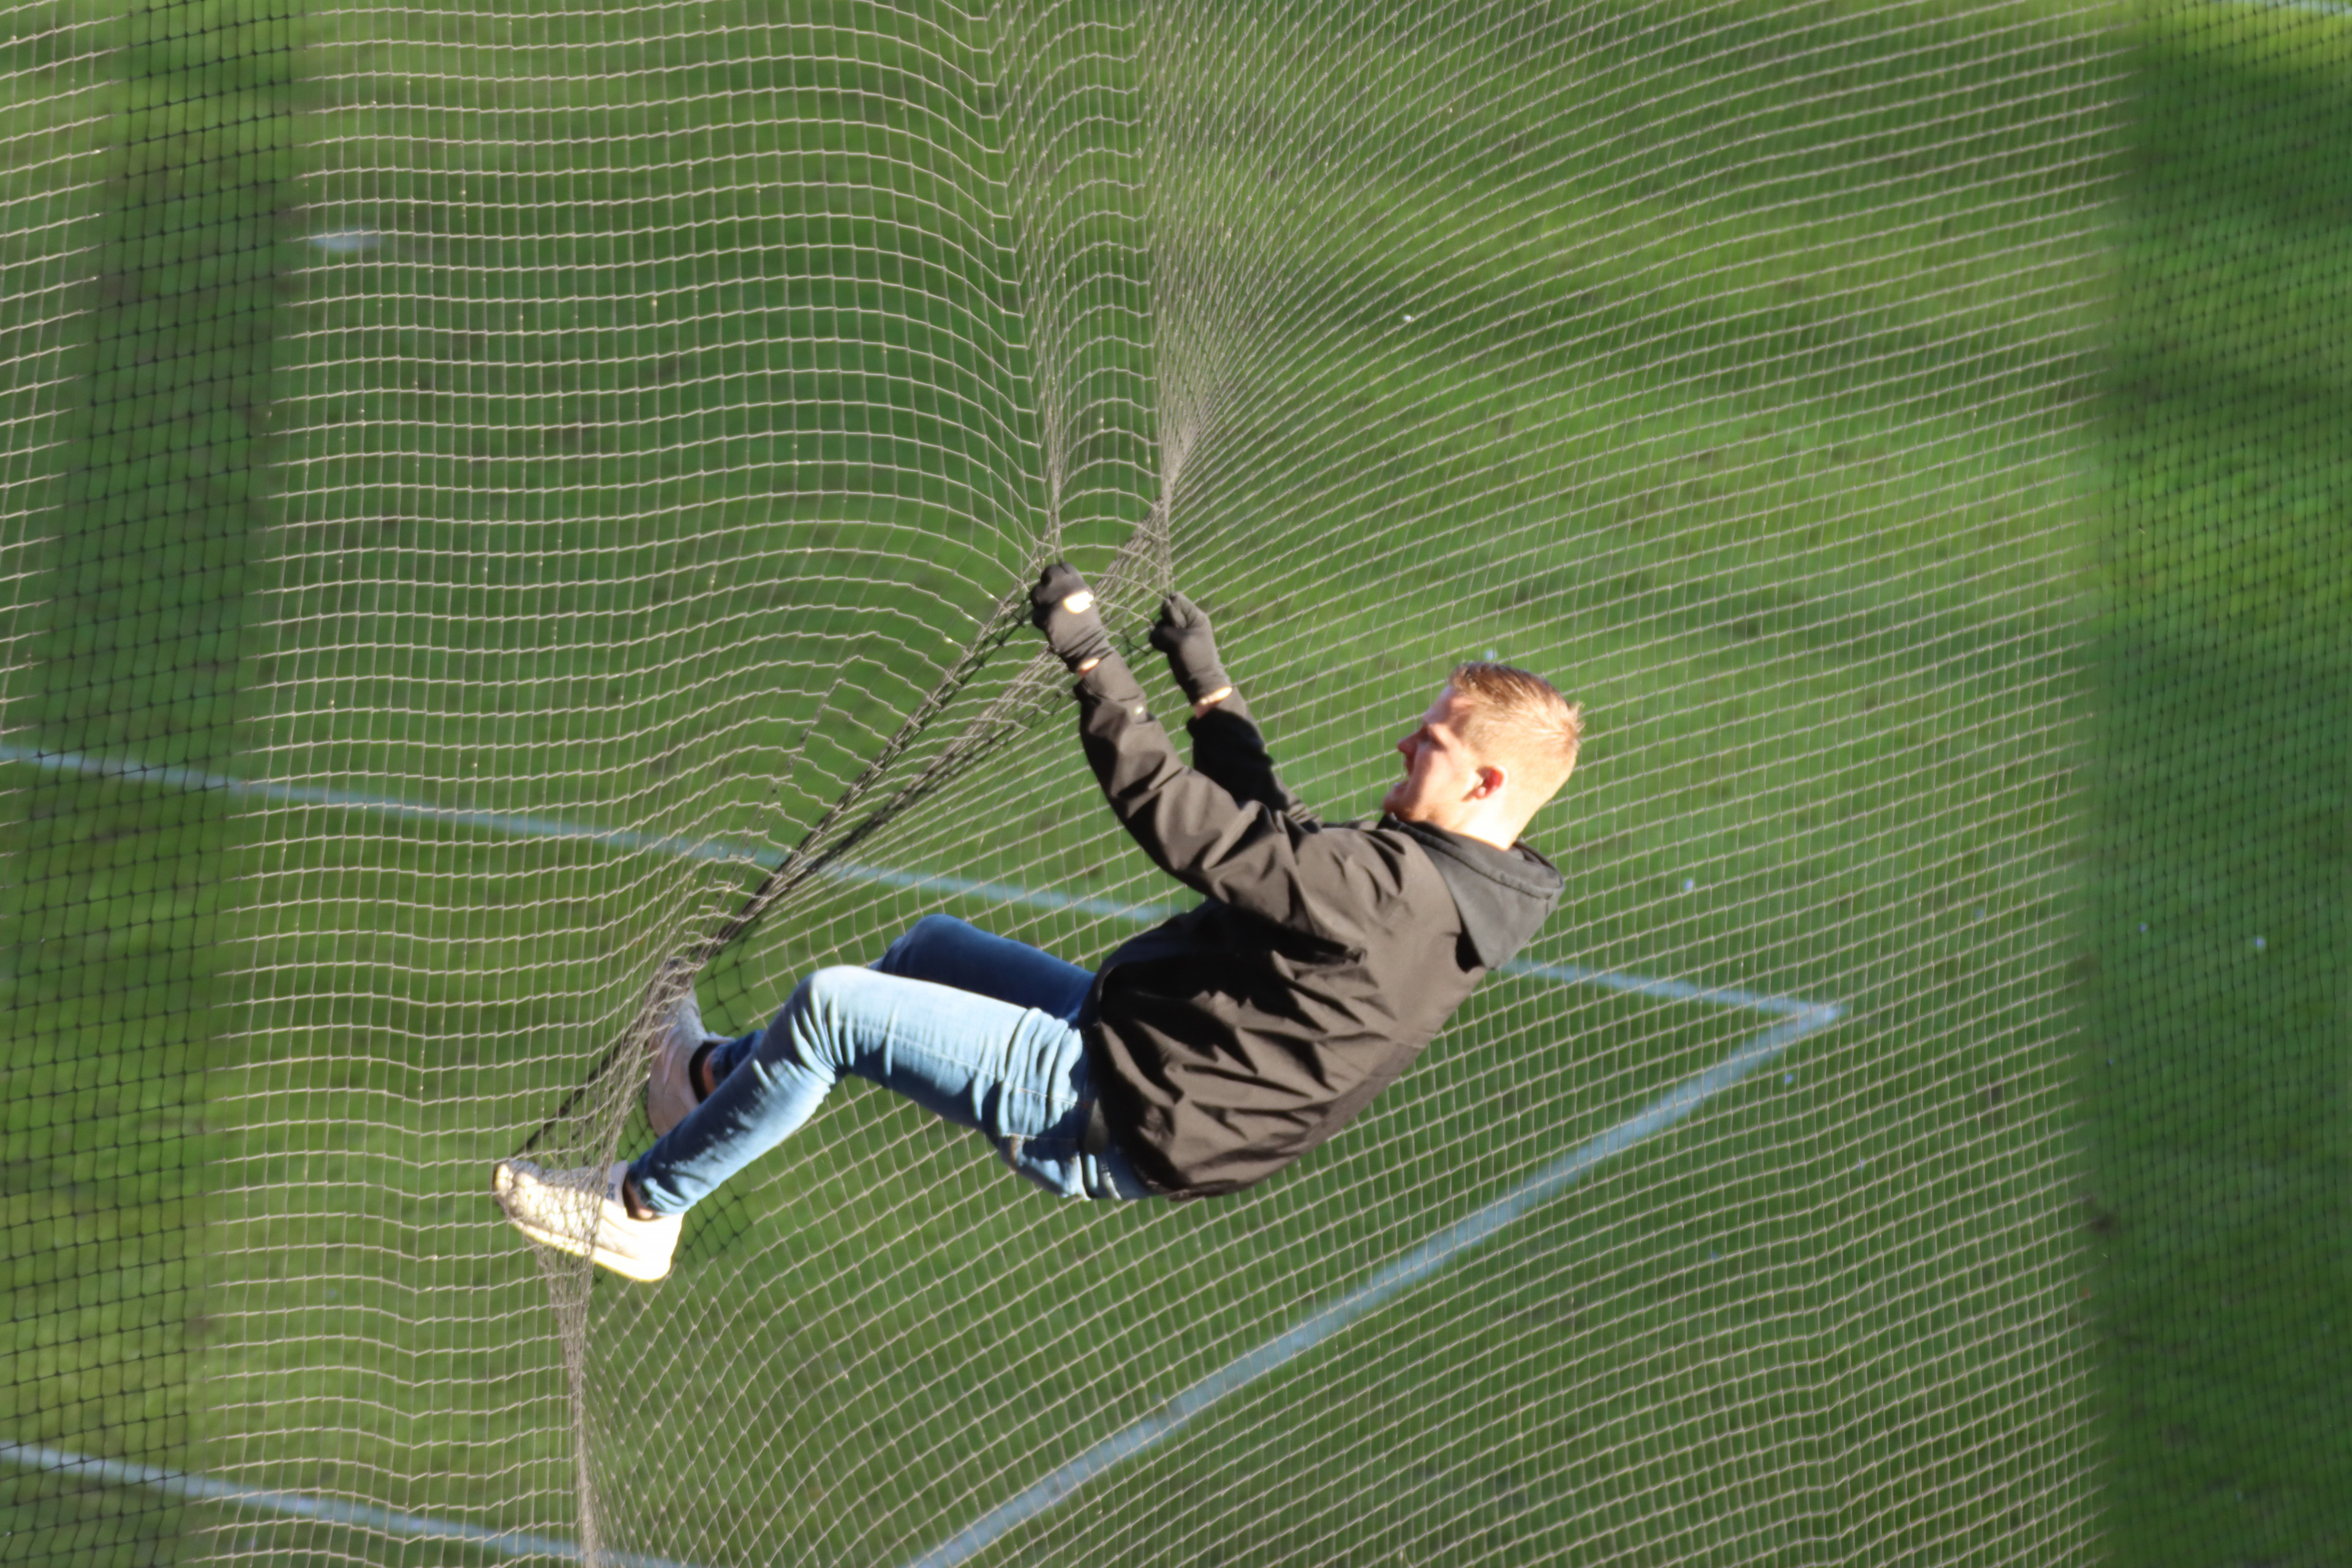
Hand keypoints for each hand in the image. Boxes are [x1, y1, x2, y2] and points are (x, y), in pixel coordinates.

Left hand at [1029, 562, 1112, 671]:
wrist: (1087, 644)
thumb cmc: (1088, 622)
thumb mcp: (1085, 597)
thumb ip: (1072, 585)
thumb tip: (1058, 577)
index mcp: (1078, 583)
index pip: (1063, 565)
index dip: (1060, 573)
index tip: (1059, 583)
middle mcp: (1065, 587)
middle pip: (1048, 572)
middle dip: (1047, 582)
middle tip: (1049, 594)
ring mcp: (1053, 600)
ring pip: (1036, 591)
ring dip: (1040, 600)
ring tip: (1049, 610)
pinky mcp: (1044, 616)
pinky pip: (1036, 613)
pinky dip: (1041, 619)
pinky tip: (1049, 625)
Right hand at [1149, 591, 1233, 709]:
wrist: (1200, 682)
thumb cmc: (1195, 660)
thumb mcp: (1182, 640)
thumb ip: (1168, 627)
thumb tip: (1156, 628)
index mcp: (1195, 616)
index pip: (1176, 598)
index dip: (1169, 607)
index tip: (1172, 622)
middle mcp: (1187, 621)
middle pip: (1166, 611)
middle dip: (1164, 622)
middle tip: (1173, 637)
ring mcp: (1179, 632)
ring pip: (1160, 624)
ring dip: (1160, 634)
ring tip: (1169, 647)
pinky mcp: (1172, 643)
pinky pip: (1158, 636)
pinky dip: (1158, 642)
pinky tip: (1165, 650)